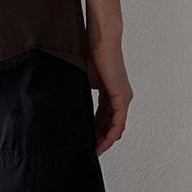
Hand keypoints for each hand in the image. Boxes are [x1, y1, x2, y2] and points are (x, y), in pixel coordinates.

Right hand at [86, 32, 132, 154]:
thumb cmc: (91, 53)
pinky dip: (111, 134)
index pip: (104, 117)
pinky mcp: (122, 97)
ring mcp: (123, 98)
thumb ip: (82, 93)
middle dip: (100, 139)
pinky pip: (118, 122)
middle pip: (111, 124)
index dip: (96, 131)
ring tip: (94, 150)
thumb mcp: (84, 79)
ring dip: (106, 140)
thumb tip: (68, 103)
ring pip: (116, 126)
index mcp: (111, 92)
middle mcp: (120, 97)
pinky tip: (102, 143)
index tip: (87, 141)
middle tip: (89, 151)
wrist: (101, 40)